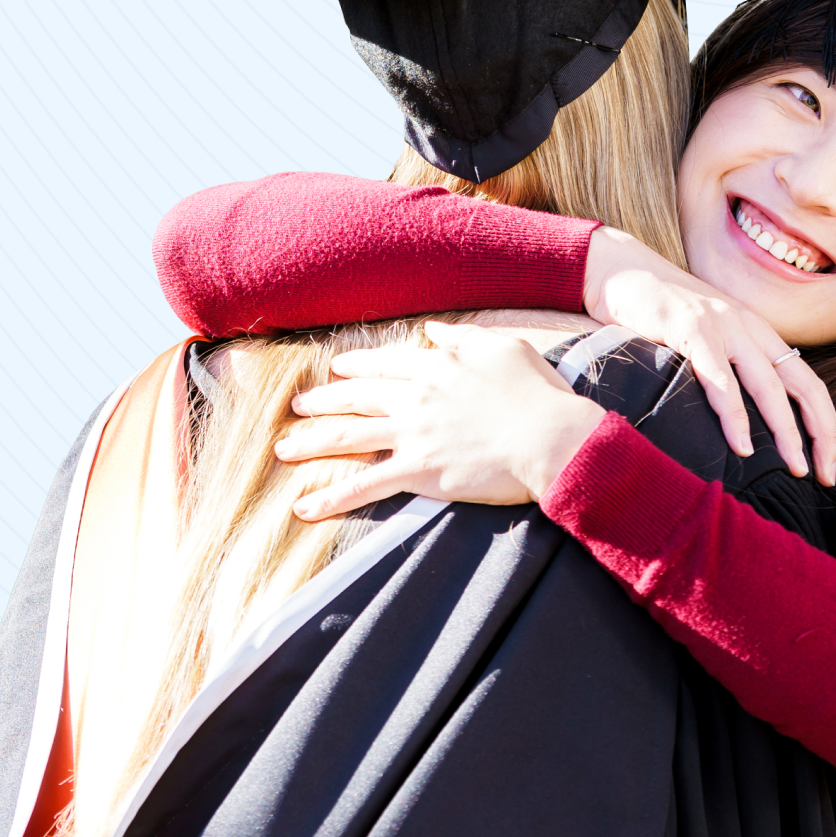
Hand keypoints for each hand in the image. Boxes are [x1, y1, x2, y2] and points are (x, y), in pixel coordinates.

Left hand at [280, 322, 604, 520]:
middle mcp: (415, 396)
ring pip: (347, 436)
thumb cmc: (538, 393)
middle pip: (355, 397)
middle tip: (298, 407)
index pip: (383, 363)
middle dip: (322, 401)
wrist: (551, 437)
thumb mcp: (504, 348)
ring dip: (310, 443)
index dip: (356, 366)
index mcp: (436, 365)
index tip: (337, 370)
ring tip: (284, 449)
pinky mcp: (417, 472)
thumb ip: (463, 337)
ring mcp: (412, 434)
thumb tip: (431, 330)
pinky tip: (303, 507)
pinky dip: (331, 498)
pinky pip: (363, 485)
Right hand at [583, 227, 835, 484]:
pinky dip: (734, 415)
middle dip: (821, 433)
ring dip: (786, 431)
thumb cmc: (661, 315)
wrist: (621, 271)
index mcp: (758, 333)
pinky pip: (719, 378)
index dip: (827, 422)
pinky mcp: (691, 328)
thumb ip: (729, 369)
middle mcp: (749, 327)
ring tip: (795, 467)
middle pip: (802, 385)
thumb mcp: (707, 340)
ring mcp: (722, 326)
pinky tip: (742, 446)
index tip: (833, 460)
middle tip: (825, 475)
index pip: (808, 381)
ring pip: (768, 385)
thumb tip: (748, 420)